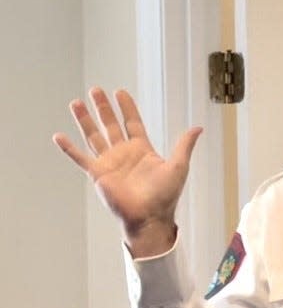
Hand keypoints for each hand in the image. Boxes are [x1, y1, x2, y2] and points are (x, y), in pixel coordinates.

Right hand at [53, 87, 201, 255]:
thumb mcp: (178, 166)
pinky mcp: (98, 174)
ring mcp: (109, 163)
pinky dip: (69, 148)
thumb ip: (184, 145)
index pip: (132, 123)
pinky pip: (80, 158)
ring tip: (77, 103)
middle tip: (96, 90)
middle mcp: (124, 154)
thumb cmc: (166, 195)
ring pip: (94, 136)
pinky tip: (59, 136)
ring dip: (85, 120)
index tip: (119, 92)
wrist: (151, 217)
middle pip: (111, 125)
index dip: (127, 108)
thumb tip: (198, 128)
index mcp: (142, 150)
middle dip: (104, 108)